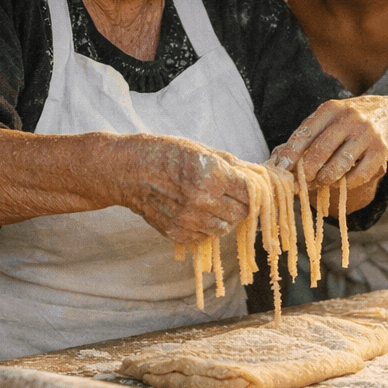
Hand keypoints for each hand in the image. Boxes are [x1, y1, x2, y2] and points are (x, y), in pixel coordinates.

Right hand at [109, 135, 253, 242]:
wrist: (128, 171)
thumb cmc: (165, 154)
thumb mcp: (202, 150)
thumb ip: (232, 165)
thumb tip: (258, 175)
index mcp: (212, 176)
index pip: (250, 192)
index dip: (252, 189)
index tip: (247, 187)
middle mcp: (203, 201)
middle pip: (241, 213)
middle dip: (240, 204)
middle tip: (229, 194)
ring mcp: (189, 220)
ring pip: (225, 228)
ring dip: (223, 217)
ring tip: (210, 202)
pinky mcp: (177, 234)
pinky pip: (205, 237)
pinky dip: (205, 227)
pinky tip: (195, 211)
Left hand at [269, 95, 387, 188]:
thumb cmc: (353, 119)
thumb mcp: (332, 116)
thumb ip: (308, 133)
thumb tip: (278, 159)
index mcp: (331, 109)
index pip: (305, 133)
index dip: (290, 154)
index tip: (280, 169)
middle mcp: (349, 119)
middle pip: (320, 151)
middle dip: (306, 171)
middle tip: (300, 182)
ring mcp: (366, 134)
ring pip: (338, 166)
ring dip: (325, 179)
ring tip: (320, 182)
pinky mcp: (381, 150)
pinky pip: (358, 175)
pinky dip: (346, 183)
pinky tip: (341, 181)